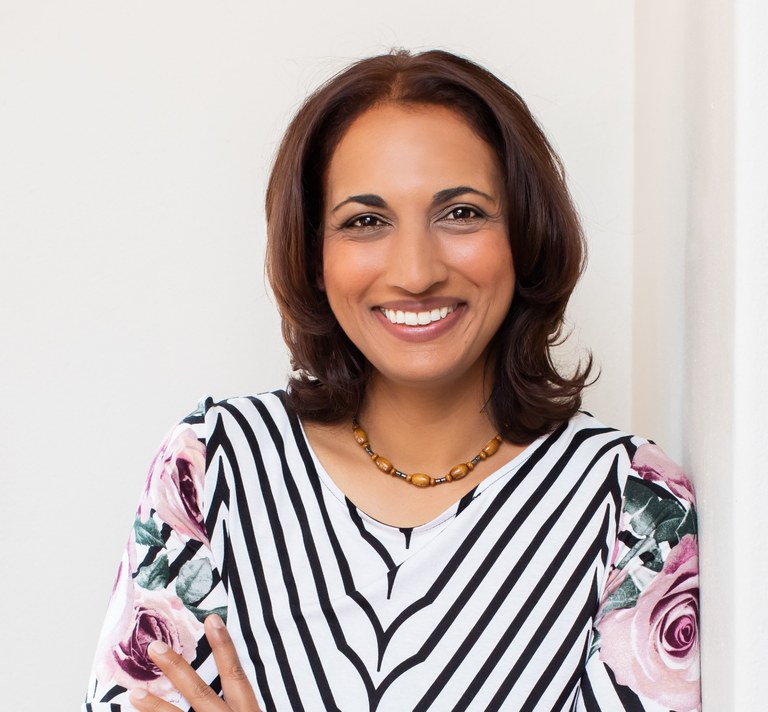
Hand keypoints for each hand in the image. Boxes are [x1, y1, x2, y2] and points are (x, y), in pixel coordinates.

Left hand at [128, 614, 260, 711]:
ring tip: (134, 693)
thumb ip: (242, 705)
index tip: (212, 619)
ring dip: (157, 706)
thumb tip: (227, 687)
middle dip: (177, 670)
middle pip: (201, 693)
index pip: (236, 674)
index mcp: (247, 711)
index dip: (224, 646)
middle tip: (155, 647)